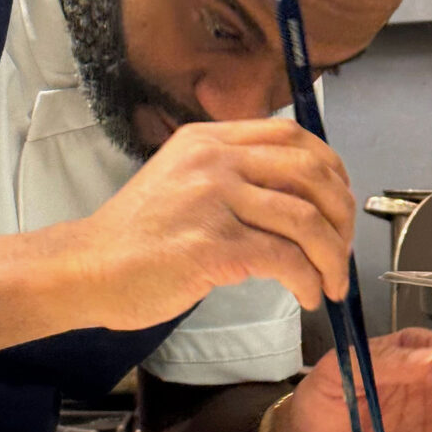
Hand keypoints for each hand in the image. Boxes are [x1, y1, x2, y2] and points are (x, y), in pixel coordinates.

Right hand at [69, 119, 355, 328]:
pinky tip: (306, 296)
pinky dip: (307, 280)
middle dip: (342, 215)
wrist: (86, 269)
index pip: (292, 135)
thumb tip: (295, 196)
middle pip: (311, 173)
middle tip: (345, 248)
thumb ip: (230, 176)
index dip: (331, 168)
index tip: (341, 201)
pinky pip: (285, 259)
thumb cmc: (135, 238)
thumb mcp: (182, 181)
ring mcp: (213, 200)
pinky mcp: (213, 245)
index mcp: (208, 139)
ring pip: (306, 219)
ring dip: (332, 256)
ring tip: (331, 283)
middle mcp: (213, 160)